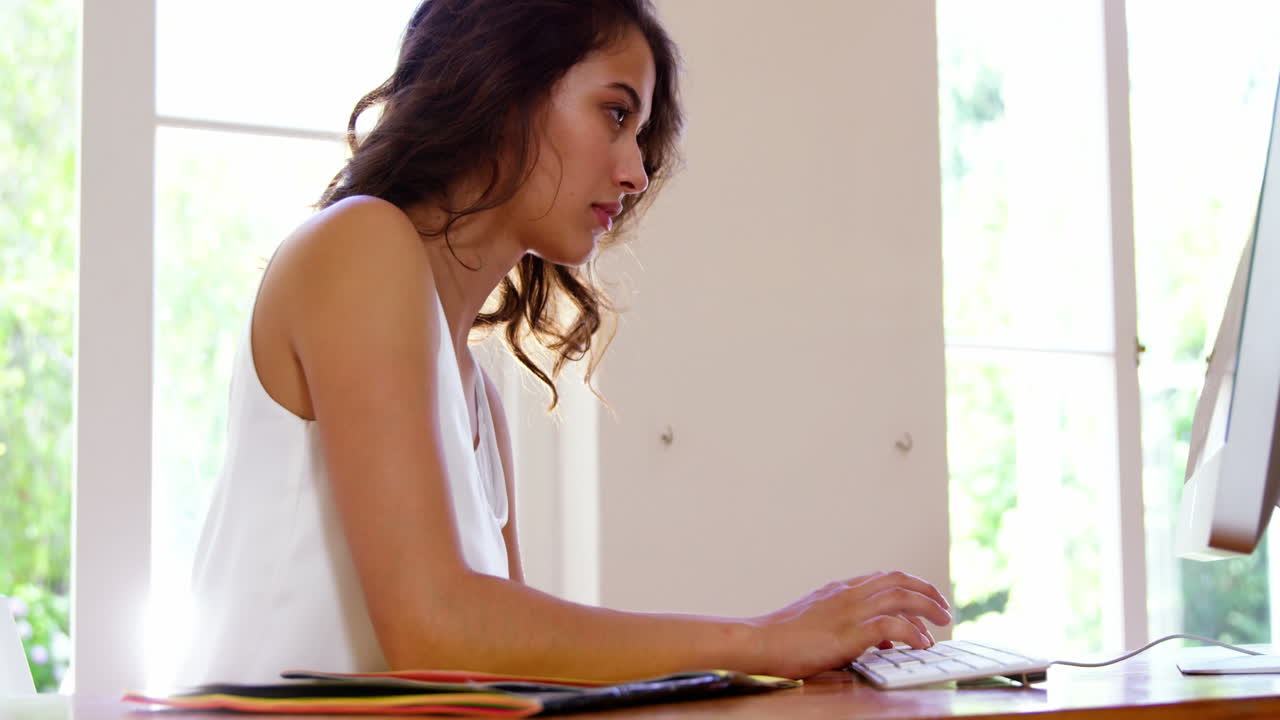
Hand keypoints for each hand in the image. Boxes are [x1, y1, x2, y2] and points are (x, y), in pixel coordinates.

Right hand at [747, 570, 951, 678]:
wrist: (761, 641)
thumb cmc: (785, 637)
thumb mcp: (820, 621)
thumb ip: (850, 624)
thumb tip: (884, 638)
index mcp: (840, 588)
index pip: (885, 577)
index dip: (911, 586)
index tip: (925, 599)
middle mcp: (848, 593)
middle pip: (899, 580)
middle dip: (927, 591)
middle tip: (943, 608)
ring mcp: (850, 610)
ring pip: (902, 596)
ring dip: (928, 607)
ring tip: (942, 623)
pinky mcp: (850, 632)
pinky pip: (893, 625)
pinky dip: (913, 632)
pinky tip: (921, 643)